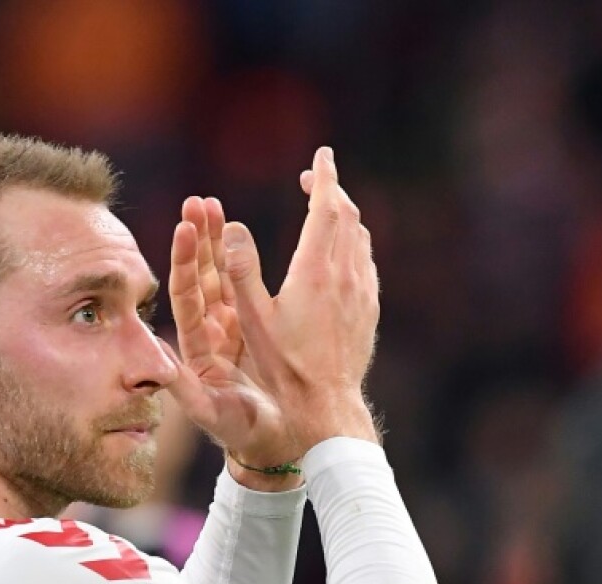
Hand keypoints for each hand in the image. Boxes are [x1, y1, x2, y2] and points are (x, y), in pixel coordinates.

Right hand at [164, 146, 378, 472]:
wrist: (326, 409)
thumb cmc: (282, 370)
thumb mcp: (252, 321)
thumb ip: (239, 273)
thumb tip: (233, 228)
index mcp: (316, 274)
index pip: (326, 209)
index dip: (323, 178)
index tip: (320, 156)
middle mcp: (345, 277)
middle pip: (346, 216)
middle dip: (330, 190)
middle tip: (313, 178)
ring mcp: (362, 294)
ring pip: (359, 237)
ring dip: (342, 215)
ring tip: (324, 208)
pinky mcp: (368, 310)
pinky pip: (365, 261)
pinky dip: (351, 242)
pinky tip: (340, 251)